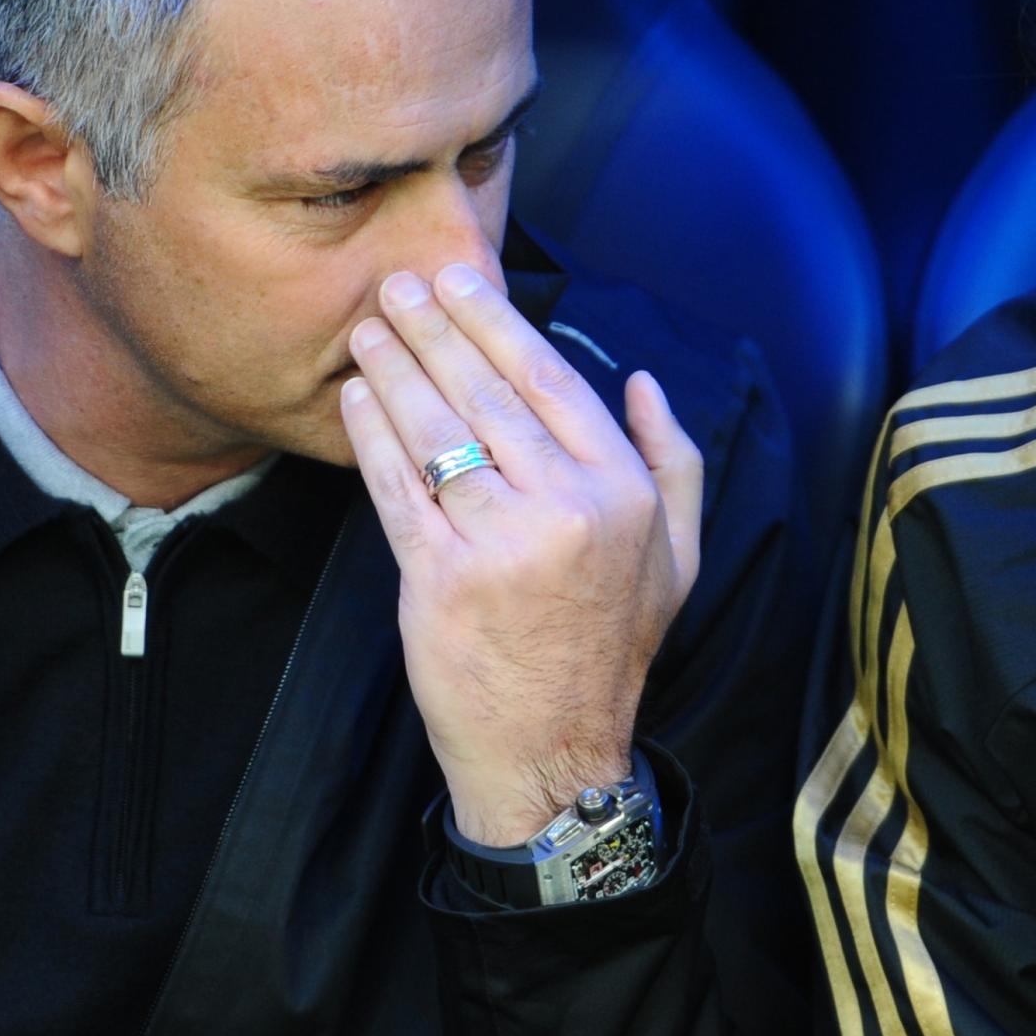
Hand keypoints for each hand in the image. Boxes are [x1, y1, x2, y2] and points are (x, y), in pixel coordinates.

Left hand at [340, 262, 703, 845]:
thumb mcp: (678, 556)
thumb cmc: (609, 647)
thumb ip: (674, 461)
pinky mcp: (439, 580)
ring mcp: (498, 544)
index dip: (495, 323)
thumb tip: (643, 382)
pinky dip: (373, 436)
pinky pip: (398, 489)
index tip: (458, 282)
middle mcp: (565, 510)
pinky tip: (356, 399)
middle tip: (397, 285)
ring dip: (396, 370)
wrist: (552, 753)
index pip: (548, 381)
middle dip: (434, 330)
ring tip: (369, 329)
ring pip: (437, 433)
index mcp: (621, 493)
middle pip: (485, 395)